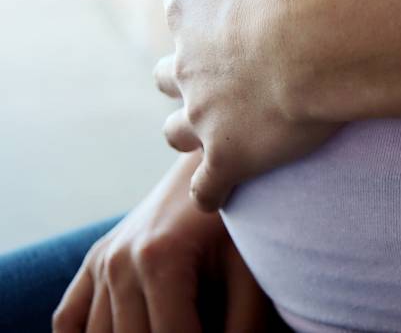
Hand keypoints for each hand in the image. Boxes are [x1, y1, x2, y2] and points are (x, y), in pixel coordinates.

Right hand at [52, 151, 271, 332]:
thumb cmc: (240, 219)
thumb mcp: (251, 270)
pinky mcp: (95, 259)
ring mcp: (101, 261)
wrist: (213, 164)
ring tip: (176, 319)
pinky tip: (121, 330)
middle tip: (200, 323)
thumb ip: (244, 325)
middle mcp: (119, 263)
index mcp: (160, 262)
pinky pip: (69, 319)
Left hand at [154, 0, 343, 210]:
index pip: (179, 9)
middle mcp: (188, 65)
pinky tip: (222, 192)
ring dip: (188, 130)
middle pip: (170, 75)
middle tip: (208, 78)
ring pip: (176, 131)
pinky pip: (209, 186)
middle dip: (183, 76)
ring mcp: (205, 115)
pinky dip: (213, 189)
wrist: (316, 35)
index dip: (191, 12)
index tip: (212, 16)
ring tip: (208, 134)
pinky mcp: (228, 157)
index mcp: (194, 10)